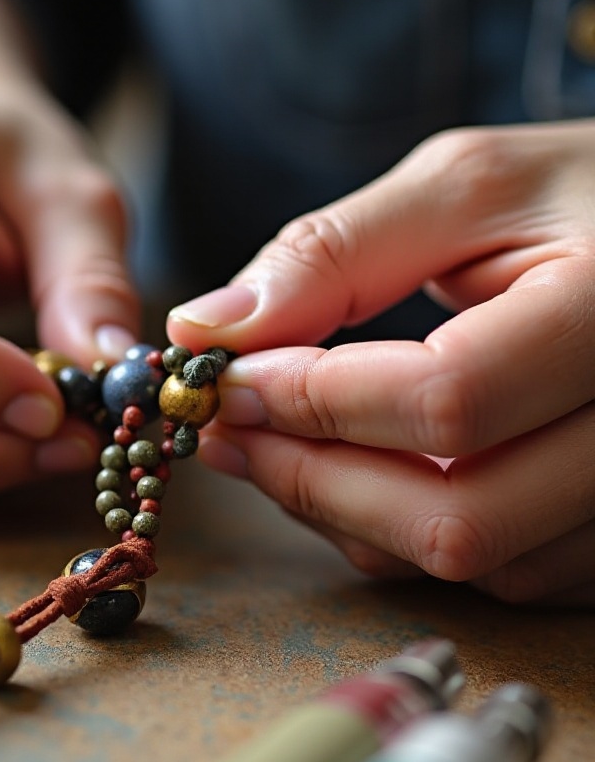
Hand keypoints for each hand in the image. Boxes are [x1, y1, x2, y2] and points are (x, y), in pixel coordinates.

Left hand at [167, 122, 594, 604]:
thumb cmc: (579, 197)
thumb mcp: (464, 188)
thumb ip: (330, 256)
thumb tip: (203, 331)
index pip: (448, 400)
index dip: (315, 401)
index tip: (231, 380)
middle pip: (457, 520)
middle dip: (311, 481)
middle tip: (232, 431)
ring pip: (473, 561)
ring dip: (347, 516)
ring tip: (278, 447)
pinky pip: (503, 573)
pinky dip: (402, 534)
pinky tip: (353, 474)